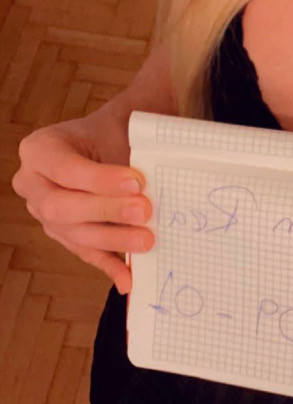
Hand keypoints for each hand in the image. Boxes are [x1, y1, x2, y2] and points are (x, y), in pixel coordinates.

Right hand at [11, 106, 153, 295]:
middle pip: (61, 207)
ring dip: (112, 239)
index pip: (65, 169)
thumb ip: (128, 144)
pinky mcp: (63, 235)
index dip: (100, 179)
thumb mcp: (114, 125)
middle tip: (144, 210)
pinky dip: (110, 265)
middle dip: (105, 211)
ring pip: (73, 234)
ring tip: (146, 240)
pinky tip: (129, 278)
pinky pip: (85, 253)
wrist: (108, 141)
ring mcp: (43, 214)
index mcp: (39, 150)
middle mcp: (32, 184)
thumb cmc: (111, 131)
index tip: (137, 181)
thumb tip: (149, 177)